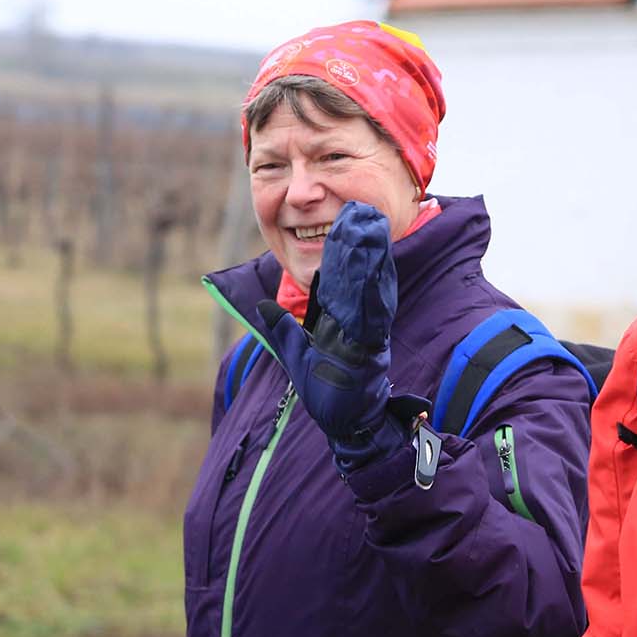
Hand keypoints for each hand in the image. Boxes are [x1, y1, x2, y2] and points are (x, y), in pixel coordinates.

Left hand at [254, 201, 405, 468]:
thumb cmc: (330, 393)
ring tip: (369, 229)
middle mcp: (357, 322)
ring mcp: (365, 335)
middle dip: (359, 243)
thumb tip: (262, 307)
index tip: (344, 221)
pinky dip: (373, 295)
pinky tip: (374, 273)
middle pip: (358, 276)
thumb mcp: (296, 356)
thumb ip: (282, 329)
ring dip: (369, 259)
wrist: (349, 426)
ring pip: (368, 289)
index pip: (341, 278)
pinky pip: (372, 318)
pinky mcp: (369, 351)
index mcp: (341, 321)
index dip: (342, 250)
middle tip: (360, 210)